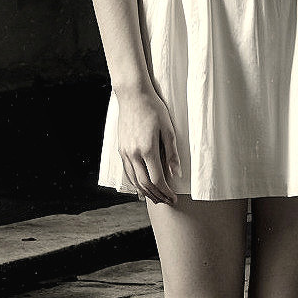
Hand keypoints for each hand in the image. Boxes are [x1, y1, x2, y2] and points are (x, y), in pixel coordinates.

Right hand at [113, 88, 181, 204]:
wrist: (132, 95)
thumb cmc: (153, 109)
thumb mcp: (168, 129)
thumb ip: (172, 153)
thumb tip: (177, 173)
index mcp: (147, 149)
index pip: (157, 179)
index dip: (166, 192)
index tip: (174, 198)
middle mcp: (133, 154)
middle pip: (144, 184)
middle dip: (157, 196)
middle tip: (168, 202)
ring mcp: (125, 152)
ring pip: (134, 180)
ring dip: (146, 192)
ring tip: (157, 198)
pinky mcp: (121, 149)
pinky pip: (127, 172)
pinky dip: (135, 183)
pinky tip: (142, 187)